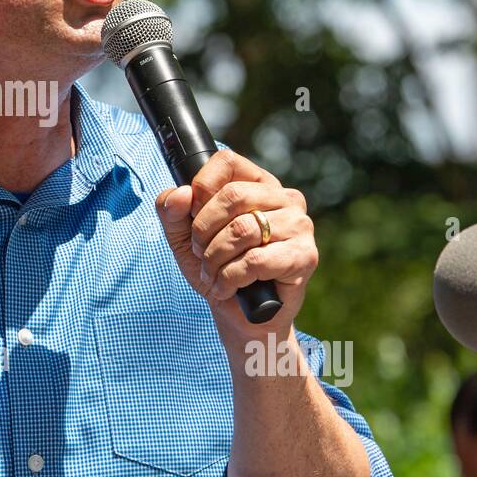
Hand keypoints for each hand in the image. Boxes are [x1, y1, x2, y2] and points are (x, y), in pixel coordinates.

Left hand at [155, 149, 316, 340]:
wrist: (240, 315)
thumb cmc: (217, 268)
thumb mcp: (183, 237)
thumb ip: (172, 211)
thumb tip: (180, 194)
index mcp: (258, 183)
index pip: (227, 161)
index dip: (201, 187)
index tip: (192, 216)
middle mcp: (284, 198)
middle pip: (232, 196)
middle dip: (203, 230)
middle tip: (200, 252)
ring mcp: (299, 225)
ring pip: (242, 230)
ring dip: (215, 258)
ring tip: (213, 273)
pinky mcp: (305, 256)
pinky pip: (256, 260)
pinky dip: (231, 277)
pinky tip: (228, 287)